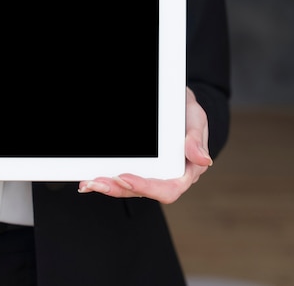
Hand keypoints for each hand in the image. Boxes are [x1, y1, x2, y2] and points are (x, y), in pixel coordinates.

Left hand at [77, 87, 212, 203]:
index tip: (125, 178)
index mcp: (186, 171)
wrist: (177, 102)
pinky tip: (91, 177)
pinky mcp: (139, 167)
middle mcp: (167, 176)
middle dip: (118, 190)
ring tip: (89, 183)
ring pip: (129, 187)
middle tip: (98, 183)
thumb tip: (203, 159)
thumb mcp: (196, 119)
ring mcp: (152, 173)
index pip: (169, 189)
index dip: (146, 188)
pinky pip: (122, 176)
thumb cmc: (188, 114)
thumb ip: (196, 139)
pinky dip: (106, 177)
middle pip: (142, 192)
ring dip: (108, 187)